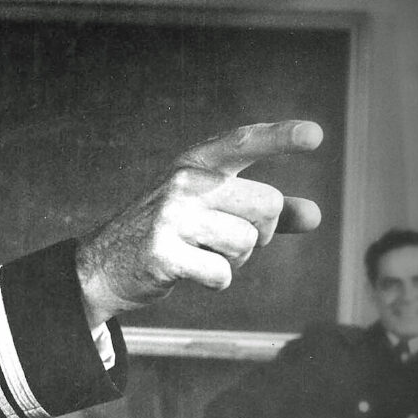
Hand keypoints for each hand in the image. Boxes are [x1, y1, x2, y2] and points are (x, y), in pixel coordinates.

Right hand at [76, 120, 322, 324]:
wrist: (101, 264)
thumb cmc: (166, 234)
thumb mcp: (209, 210)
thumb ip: (261, 211)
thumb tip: (316, 215)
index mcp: (194, 164)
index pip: (242, 143)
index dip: (280, 137)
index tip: (315, 136)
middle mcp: (182, 182)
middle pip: (266, 205)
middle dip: (262, 232)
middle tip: (229, 241)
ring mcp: (170, 216)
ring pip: (247, 243)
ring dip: (234, 261)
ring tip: (201, 255)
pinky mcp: (162, 252)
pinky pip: (222, 274)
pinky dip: (215, 281)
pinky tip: (189, 272)